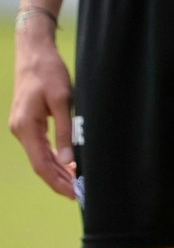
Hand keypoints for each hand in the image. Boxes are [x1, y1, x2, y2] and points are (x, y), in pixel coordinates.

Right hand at [9, 24, 76, 199]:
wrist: (34, 53)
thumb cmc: (49, 73)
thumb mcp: (63, 100)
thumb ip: (65, 131)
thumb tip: (68, 161)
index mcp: (26, 128)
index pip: (41, 164)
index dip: (57, 181)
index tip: (74, 193)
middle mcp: (20, 131)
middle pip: (40, 164)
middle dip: (59, 180)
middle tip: (80, 194)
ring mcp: (22, 128)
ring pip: (40, 157)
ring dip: (57, 171)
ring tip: (76, 184)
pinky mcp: (28, 123)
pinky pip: (41, 146)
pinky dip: (54, 158)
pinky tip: (68, 164)